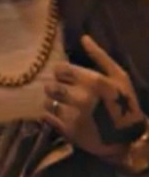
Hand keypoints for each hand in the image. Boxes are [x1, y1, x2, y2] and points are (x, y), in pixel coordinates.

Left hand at [43, 35, 145, 160]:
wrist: (129, 138)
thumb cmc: (124, 103)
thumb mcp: (119, 76)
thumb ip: (100, 56)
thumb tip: (83, 37)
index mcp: (92, 81)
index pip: (59, 70)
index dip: (61, 73)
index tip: (66, 78)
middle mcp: (81, 97)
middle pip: (50, 86)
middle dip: (55, 88)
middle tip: (63, 93)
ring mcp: (74, 115)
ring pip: (47, 102)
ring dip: (53, 103)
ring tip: (64, 105)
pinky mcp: (68, 131)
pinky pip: (47, 118)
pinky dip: (51, 116)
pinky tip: (62, 117)